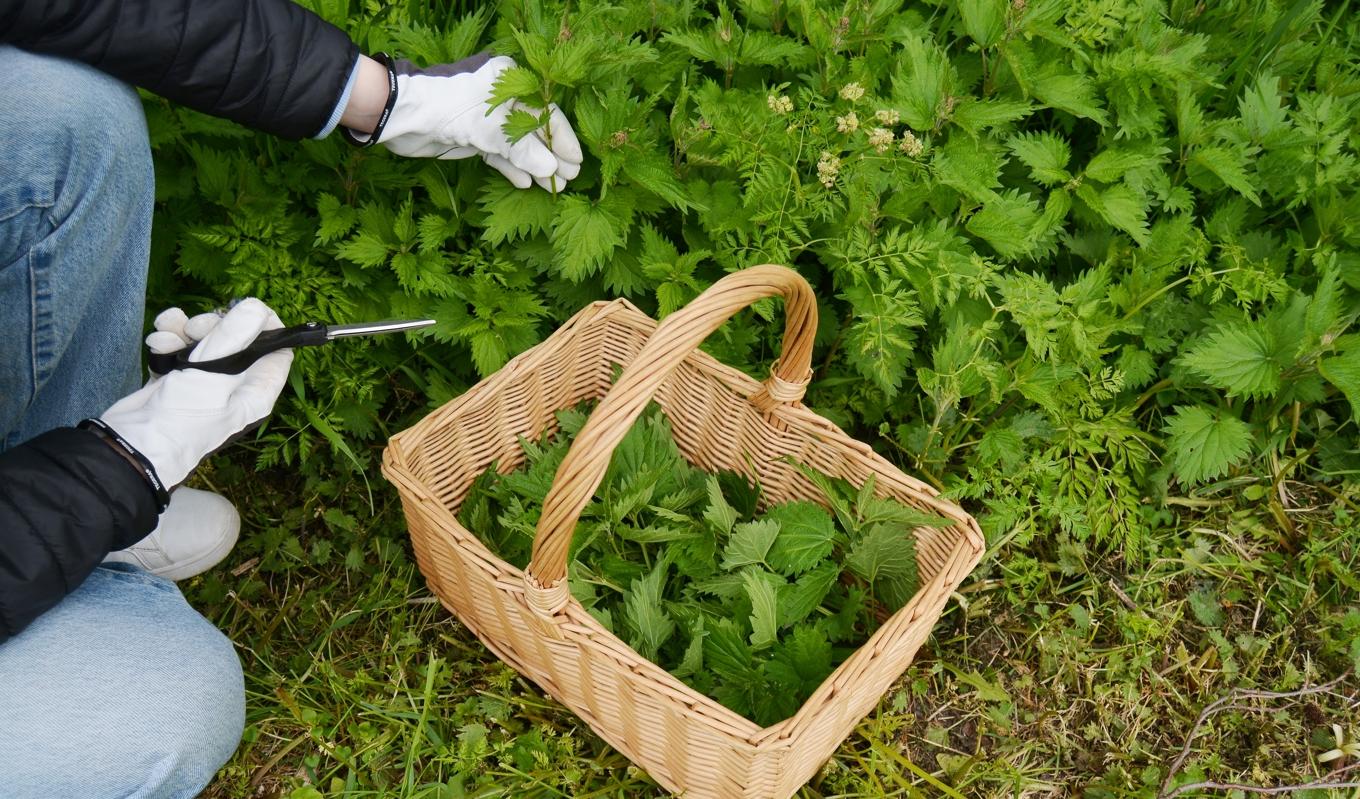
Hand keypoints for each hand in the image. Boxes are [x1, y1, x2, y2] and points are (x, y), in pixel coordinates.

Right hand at [99, 298, 293, 487]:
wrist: (131, 448)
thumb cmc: (181, 420)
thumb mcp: (212, 376)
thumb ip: (234, 338)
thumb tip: (257, 308)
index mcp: (255, 391)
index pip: (276, 350)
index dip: (263, 325)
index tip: (242, 308)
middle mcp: (234, 387)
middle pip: (238, 340)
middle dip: (215, 325)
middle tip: (195, 327)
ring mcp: (204, 384)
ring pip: (204, 342)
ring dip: (184, 330)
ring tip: (166, 333)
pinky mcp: (176, 381)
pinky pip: (179, 350)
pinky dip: (169, 341)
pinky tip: (156, 341)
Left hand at [344, 53, 582, 190]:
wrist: (402, 116)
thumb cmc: (449, 109)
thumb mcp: (489, 130)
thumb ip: (522, 150)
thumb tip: (550, 170)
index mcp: (508, 81)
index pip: (545, 112)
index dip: (561, 139)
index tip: (576, 162)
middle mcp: (500, 97)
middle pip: (533, 129)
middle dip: (550, 156)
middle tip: (569, 180)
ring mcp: (485, 118)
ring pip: (517, 144)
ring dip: (534, 166)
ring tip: (553, 187)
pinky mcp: (472, 136)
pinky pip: (498, 154)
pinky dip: (511, 168)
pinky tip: (526, 183)